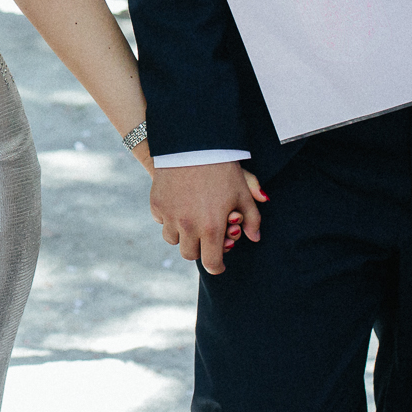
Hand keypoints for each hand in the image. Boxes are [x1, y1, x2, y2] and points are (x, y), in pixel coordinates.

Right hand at [150, 162, 265, 274]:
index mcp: (212, 228)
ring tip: (191, 221)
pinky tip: (178, 205)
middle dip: (199, 249)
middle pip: (190, 254)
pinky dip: (168, 219)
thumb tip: (254, 237)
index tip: (218, 264)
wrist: (193, 144)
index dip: (217, 267)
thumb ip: (252, 219)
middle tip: (205, 238)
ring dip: (182, 235)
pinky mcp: (156, 204)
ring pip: (173, 240)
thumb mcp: (242, 192)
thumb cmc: (223, 169)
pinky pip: (161, 221)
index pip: (211, 263)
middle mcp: (188, 226)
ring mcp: (170, 216)